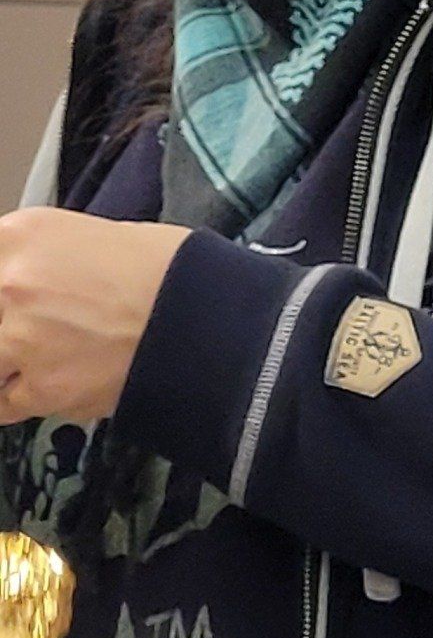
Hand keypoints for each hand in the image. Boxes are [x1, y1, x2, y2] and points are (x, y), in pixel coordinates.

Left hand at [0, 210, 188, 423]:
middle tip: (25, 332)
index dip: (3, 288)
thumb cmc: (166, 271)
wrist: (207, 318)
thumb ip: (32, 255)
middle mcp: (10, 283)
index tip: (10, 299)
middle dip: (6, 329)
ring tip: (37, 360)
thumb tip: (12, 274)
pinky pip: (5, 403)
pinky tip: (44, 385)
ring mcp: (22, 338)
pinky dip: (21, 397)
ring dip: (7, 362)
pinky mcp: (45, 389)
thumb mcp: (80, 234)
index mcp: (19, 235)